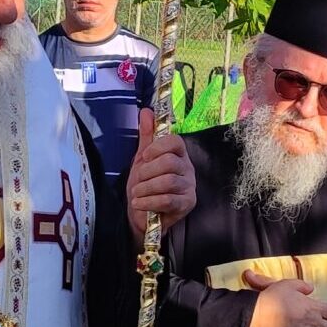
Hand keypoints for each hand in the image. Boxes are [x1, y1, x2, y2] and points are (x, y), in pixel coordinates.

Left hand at [124, 110, 195, 240]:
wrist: (143, 215)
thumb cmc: (145, 185)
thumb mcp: (142, 160)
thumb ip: (146, 137)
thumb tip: (146, 111)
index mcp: (178, 155)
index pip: (175, 142)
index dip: (157, 147)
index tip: (144, 156)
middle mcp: (187, 169)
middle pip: (169, 162)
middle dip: (147, 172)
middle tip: (137, 180)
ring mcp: (189, 187)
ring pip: (168, 181)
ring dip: (146, 187)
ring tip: (136, 193)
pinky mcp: (187, 204)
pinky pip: (168, 199)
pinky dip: (149, 201)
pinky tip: (139, 203)